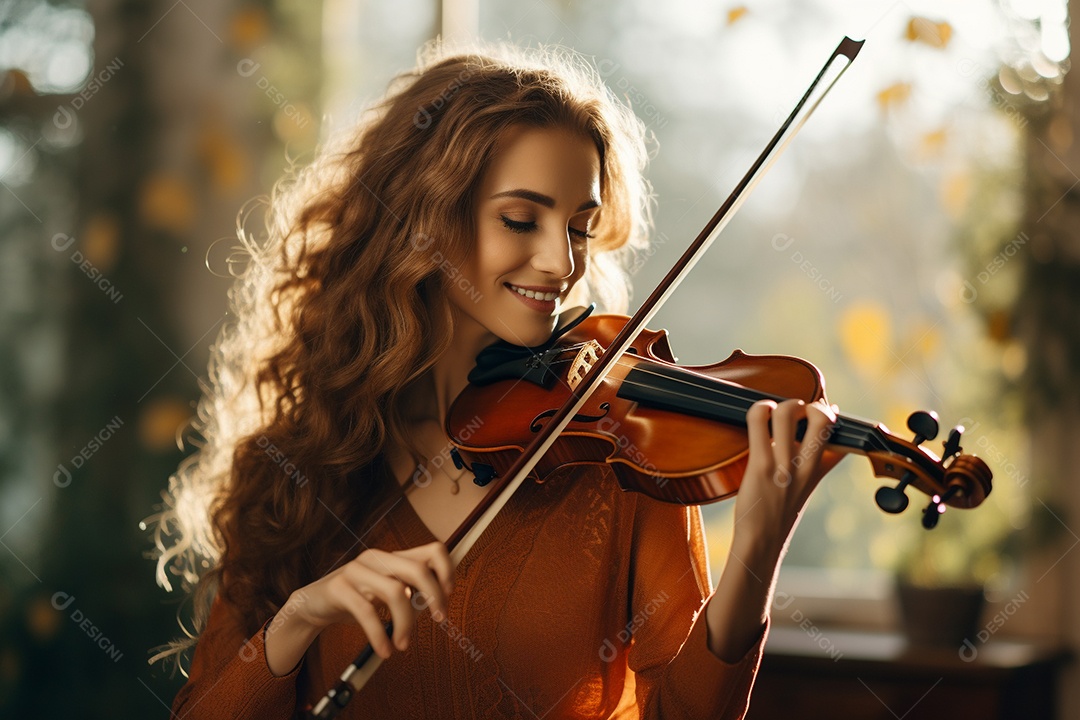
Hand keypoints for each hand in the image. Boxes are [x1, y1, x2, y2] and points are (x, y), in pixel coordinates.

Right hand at [265, 541, 453, 674]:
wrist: (313, 604)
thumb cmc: (357, 600)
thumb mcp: (387, 594)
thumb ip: (411, 593)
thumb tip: (440, 603)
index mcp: (393, 558)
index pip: (432, 550)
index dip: (447, 570)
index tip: (449, 595)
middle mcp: (378, 558)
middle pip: (418, 569)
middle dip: (434, 596)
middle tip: (440, 620)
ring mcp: (357, 570)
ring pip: (394, 592)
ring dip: (406, 624)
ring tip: (404, 644)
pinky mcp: (339, 587)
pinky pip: (366, 612)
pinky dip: (379, 635)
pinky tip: (384, 650)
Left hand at [704, 397, 841, 661]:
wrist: (760, 544)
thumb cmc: (776, 515)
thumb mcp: (802, 489)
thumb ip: (813, 466)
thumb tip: (820, 445)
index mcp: (818, 471)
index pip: (844, 440)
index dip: (838, 420)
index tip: (829, 413)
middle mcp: (806, 466)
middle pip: (823, 420)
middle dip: (813, 405)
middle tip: (799, 411)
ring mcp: (784, 466)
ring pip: (788, 414)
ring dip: (781, 404)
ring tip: (775, 410)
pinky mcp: (760, 467)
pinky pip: (760, 424)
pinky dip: (758, 409)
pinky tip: (758, 413)